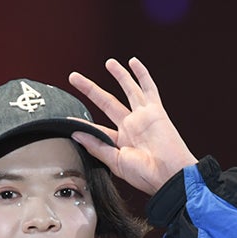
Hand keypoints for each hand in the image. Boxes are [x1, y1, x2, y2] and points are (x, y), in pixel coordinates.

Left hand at [67, 58, 198, 195]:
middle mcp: (131, 127)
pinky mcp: (155, 111)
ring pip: (128, 90)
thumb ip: (96, 147)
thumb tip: (77, 134)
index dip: (82, 124)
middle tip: (74, 78)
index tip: (68, 120)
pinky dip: (142, 75)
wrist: (169, 174)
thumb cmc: (146, 174)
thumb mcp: (115, 162)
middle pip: (107, 102)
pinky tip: (133, 63)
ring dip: (119, 76)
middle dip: (90, 90)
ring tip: (109, 63)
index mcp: (121, 143)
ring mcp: (143, 117)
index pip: (97, 128)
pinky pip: (148, 89)